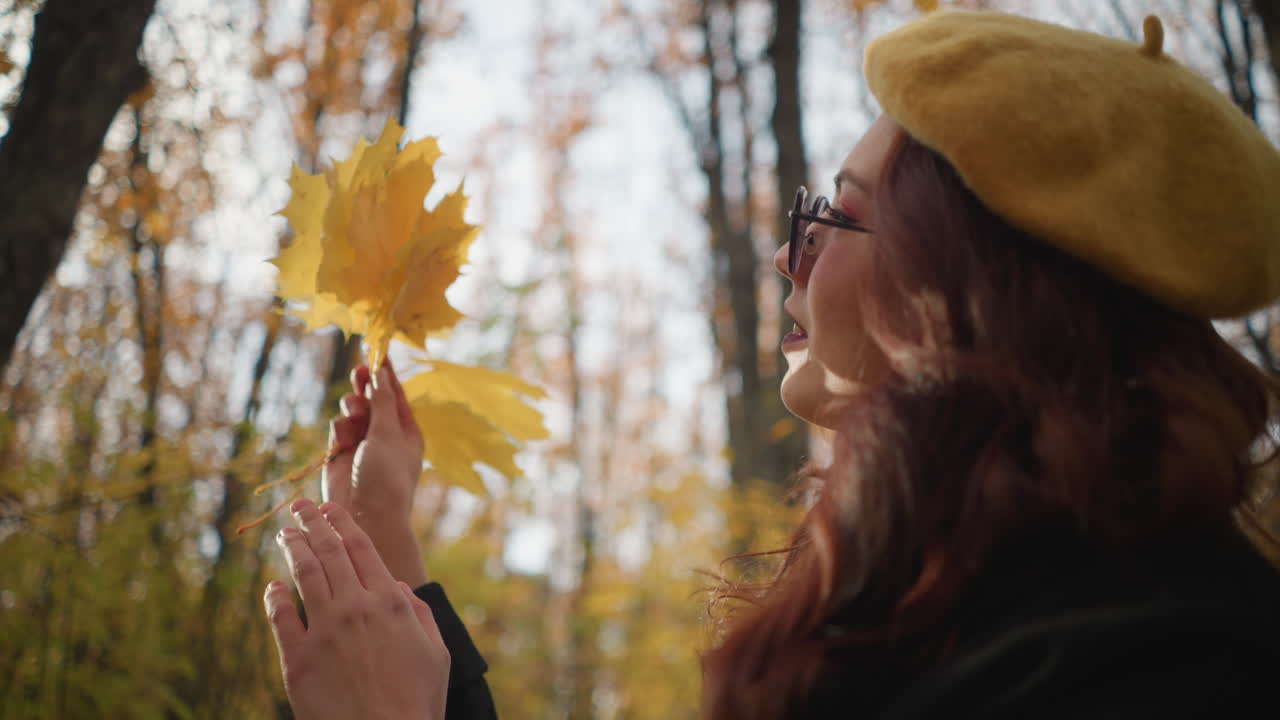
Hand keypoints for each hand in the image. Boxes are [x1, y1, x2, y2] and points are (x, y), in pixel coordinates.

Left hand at [265, 499, 448, 719]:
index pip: (362, 548)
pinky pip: (281, 618)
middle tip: (299, 507)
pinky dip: (275, 596)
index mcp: (390, 602)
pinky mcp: (298, 659)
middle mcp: (355, 607)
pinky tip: (272, 585)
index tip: (331, 509)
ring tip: (283, 533)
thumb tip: (398, 589)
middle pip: (329, 552)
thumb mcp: (437, 654)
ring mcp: (324, 631)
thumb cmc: (417, 703)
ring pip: (304, 575)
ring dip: (292, 548)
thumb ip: (419, 615)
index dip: (343, 524)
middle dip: (312, 523)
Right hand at [324, 359, 427, 585]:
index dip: (386, 373)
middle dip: (365, 385)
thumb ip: (383, 402)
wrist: (366, 516)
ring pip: (353, 412)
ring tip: (353, 410)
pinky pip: (339, 429)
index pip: (395, 394)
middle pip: (373, 399)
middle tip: (359, 369)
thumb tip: (383, 373)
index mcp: (406, 430)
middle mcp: (385, 435)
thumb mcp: (388, 433)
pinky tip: (342, 435)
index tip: (378, 350)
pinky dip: (340, 427)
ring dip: (353, 406)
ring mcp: (362, 444)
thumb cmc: (387, 475)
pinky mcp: (340, 454)